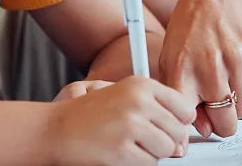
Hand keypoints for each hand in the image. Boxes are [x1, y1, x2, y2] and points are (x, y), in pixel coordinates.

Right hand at [43, 76, 194, 165]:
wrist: (57, 129)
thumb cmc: (89, 114)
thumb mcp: (124, 96)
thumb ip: (157, 109)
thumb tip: (182, 136)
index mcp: (142, 84)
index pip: (184, 107)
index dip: (180, 122)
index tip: (170, 128)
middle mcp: (138, 101)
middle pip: (178, 132)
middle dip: (167, 141)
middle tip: (147, 140)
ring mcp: (130, 126)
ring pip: (165, 150)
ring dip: (152, 153)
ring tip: (131, 145)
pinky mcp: (122, 151)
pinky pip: (149, 164)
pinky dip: (138, 163)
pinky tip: (121, 152)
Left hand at [159, 0, 241, 138]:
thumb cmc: (188, 33)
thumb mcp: (171, 61)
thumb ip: (180, 97)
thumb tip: (201, 130)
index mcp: (182, 70)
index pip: (188, 118)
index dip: (192, 127)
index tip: (193, 124)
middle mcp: (209, 66)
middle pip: (226, 123)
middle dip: (222, 123)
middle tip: (216, 109)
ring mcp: (234, 58)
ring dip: (235, 103)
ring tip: (223, 82)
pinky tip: (235, 68)